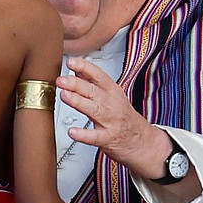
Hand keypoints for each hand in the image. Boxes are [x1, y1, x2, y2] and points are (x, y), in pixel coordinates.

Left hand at [58, 57, 172, 179]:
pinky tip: (73, 132)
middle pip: (92, 91)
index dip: (84, 67)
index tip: (71, 61)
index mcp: (112, 91)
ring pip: (92, 110)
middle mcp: (110, 104)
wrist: (140, 140)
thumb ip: (93, 82)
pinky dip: (83, 135)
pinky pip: (94, 137)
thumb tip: (77, 68)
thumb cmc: (123, 116)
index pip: (98, 75)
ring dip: (78, 102)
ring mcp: (109, 121)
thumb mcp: (112, 94)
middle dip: (76, 84)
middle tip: (61, 80)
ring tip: (64, 96)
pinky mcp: (107, 138)